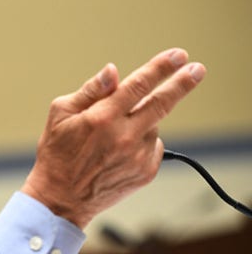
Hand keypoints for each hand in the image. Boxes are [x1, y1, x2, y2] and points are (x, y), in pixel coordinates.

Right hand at [21, 48, 205, 227]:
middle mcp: (124, 136)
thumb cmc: (57, 153)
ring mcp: (137, 156)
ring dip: (142, 120)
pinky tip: (120, 149)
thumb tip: (113, 72)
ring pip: (153, 125)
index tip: (178, 56)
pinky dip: (142, 140)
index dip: (160, 68)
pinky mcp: (145, 172)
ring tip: (113, 135)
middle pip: (162, 103)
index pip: (138, 85)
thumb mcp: (60, 114)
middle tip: (197, 69)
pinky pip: (153, 146)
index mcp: (102, 118)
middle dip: (182, 83)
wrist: (61, 198)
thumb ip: (91, 91)